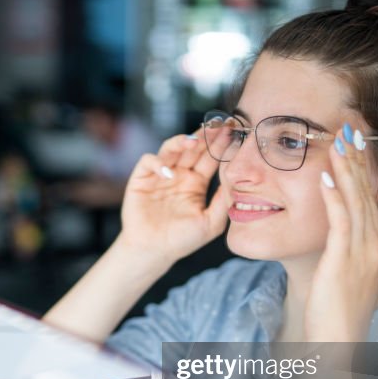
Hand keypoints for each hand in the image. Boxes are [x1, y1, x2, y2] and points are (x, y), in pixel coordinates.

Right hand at [116, 130, 228, 265]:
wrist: (154, 252)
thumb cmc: (182, 240)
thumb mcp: (211, 222)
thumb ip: (223, 201)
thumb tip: (236, 180)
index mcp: (196, 182)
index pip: (210, 158)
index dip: (220, 145)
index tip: (233, 132)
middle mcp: (179, 174)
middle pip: (192, 148)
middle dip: (204, 136)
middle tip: (217, 126)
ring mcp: (160, 175)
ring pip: (171, 149)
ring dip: (181, 142)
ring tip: (193, 141)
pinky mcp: (141, 179)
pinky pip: (148, 161)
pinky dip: (157, 162)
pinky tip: (168, 171)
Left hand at [305, 123, 377, 342]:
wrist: (339, 348)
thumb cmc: (334, 315)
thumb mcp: (342, 275)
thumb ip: (340, 251)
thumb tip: (331, 234)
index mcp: (376, 247)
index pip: (370, 198)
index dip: (362, 168)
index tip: (355, 142)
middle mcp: (376, 246)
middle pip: (368, 192)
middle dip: (358, 158)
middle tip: (351, 126)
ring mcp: (364, 254)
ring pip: (356, 201)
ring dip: (347, 168)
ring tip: (339, 139)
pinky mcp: (345, 263)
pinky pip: (341, 223)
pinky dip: (335, 197)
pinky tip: (326, 177)